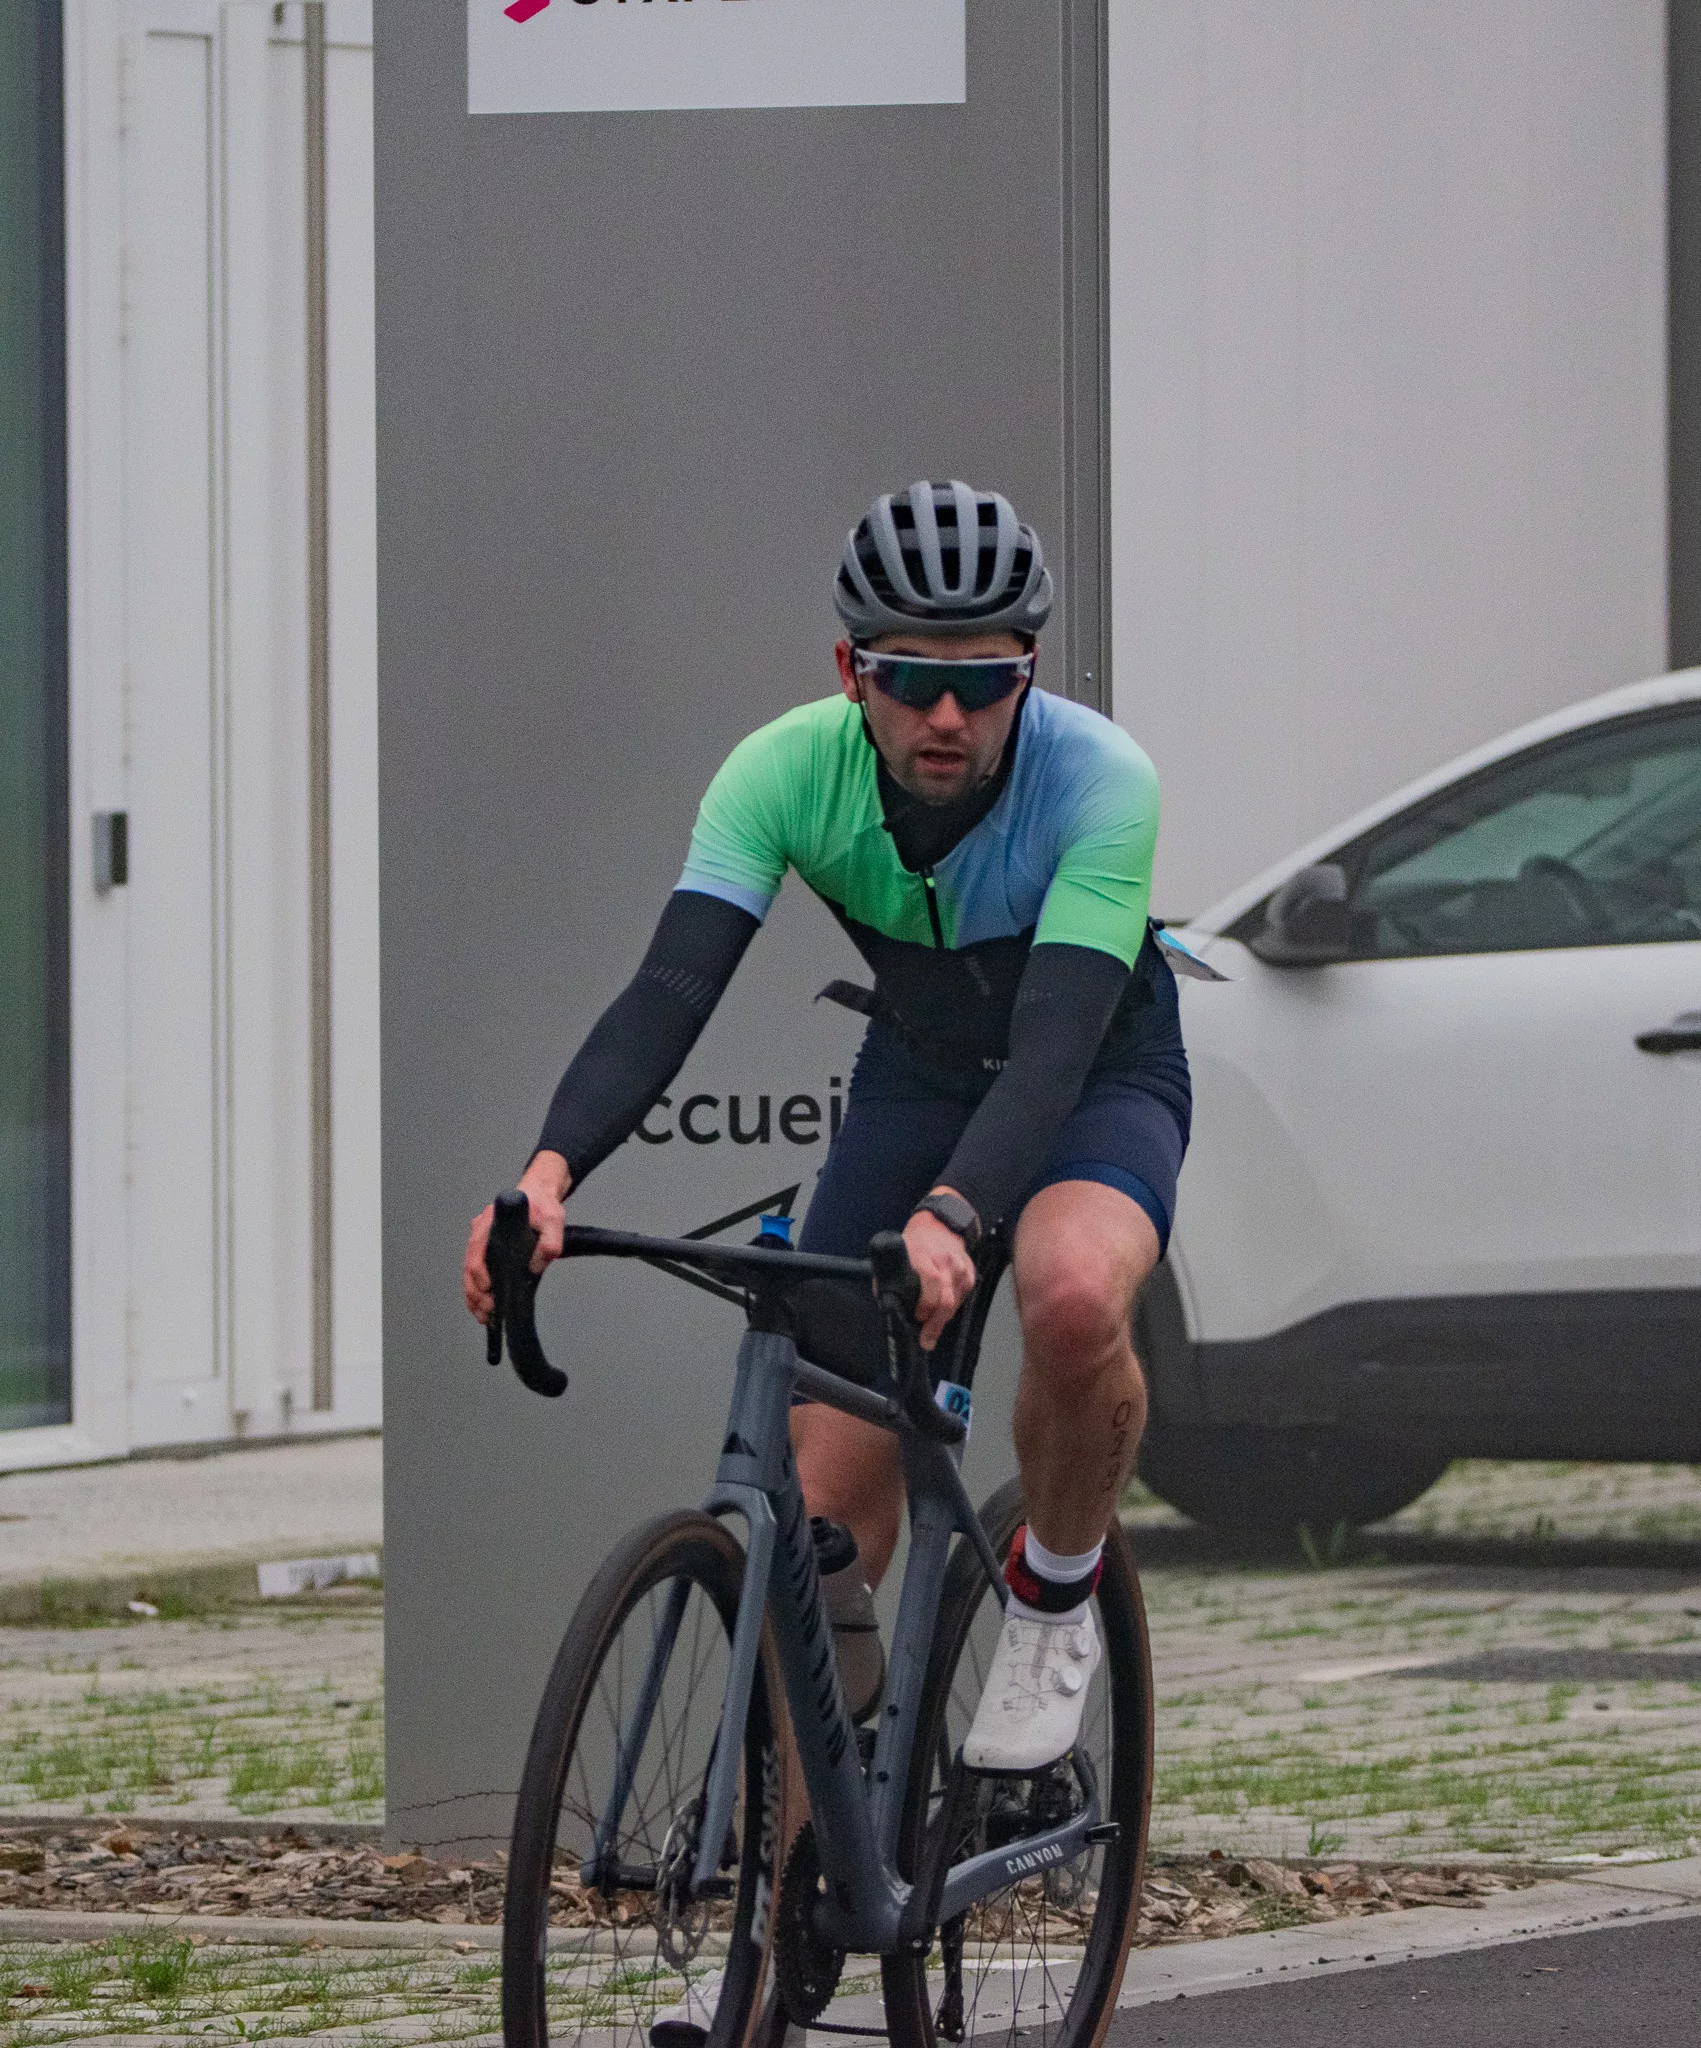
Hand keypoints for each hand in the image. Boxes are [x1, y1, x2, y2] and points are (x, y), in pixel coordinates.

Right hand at [463, 1152, 570, 1324]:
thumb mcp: (553, 1220)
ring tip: (485, 1316)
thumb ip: (550, 1242)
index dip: (478, 1272)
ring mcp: (480, 1242)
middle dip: (475, 1292)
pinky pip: (476, 1273)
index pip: (477, 1249)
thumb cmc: (543, 1205)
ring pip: (469, 1273)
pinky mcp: (486, 1251)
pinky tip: (482, 1308)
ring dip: (474, 1296)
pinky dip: (477, 1292)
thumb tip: (535, 1267)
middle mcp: (480, 1232)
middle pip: (469, 1266)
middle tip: (488, 1311)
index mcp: (490, 1223)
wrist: (539, 1195)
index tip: (488, 1288)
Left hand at [901, 1198, 977, 1351]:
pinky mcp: (971, 1275)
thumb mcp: (899, 1254)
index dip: (926, 1303)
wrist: (941, 1226)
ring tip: (930, 1331)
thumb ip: (890, 1277)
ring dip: (941, 1319)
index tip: (918, 1317)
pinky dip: (950, 1310)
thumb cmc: (916, 1243)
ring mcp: (961, 1269)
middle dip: (935, 1323)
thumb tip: (888, 1304)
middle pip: (946, 1299)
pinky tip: (941, 1314)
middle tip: (926, 1340)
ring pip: (954, 1303)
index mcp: (925, 1255)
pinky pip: (961, 1300)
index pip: (931, 1280)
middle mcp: (946, 1262)